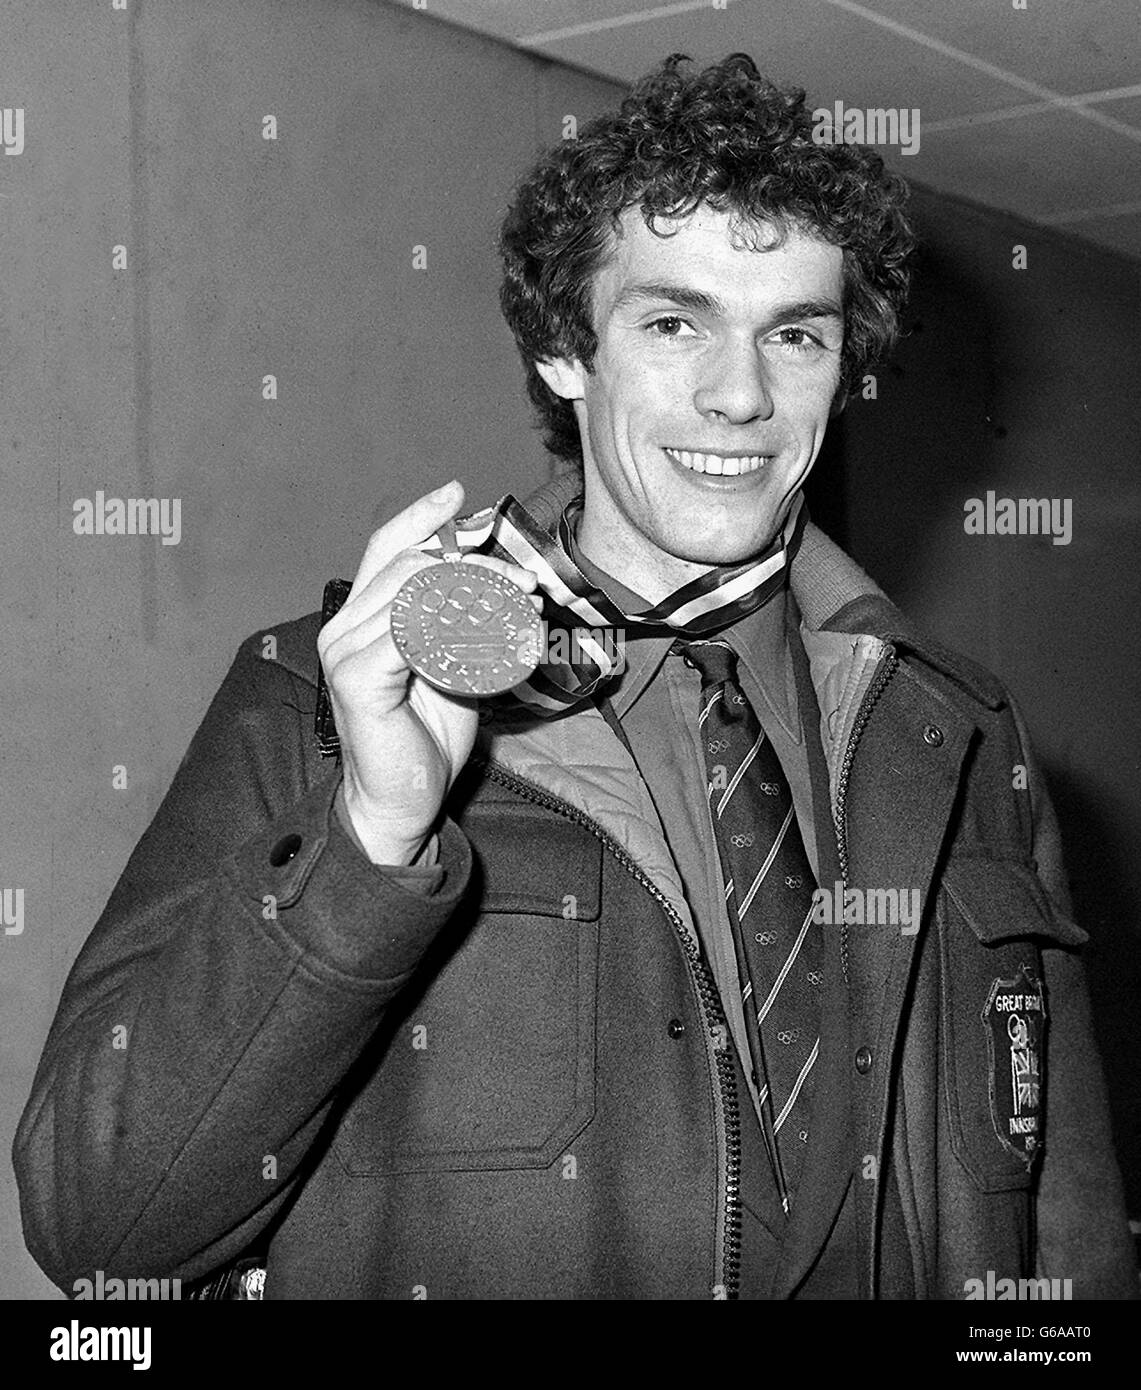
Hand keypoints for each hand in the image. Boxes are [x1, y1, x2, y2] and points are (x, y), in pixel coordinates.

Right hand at [317, 481, 541, 864]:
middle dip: (473, 560)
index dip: (420, 518)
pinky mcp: (359, 679)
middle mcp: (343, 629)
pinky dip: (458, 625)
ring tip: (523, 597)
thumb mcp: (448, 666)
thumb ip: (454, 626)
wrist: (400, 801)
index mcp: (359, 619)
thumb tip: (493, 583)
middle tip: (525, 575)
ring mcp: (346, 652)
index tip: (458, 495)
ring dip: (477, 588)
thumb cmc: (424, 736)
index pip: (386, 550)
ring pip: (415, 592)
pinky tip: (493, 629)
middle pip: (409, 565)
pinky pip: (413, 632)